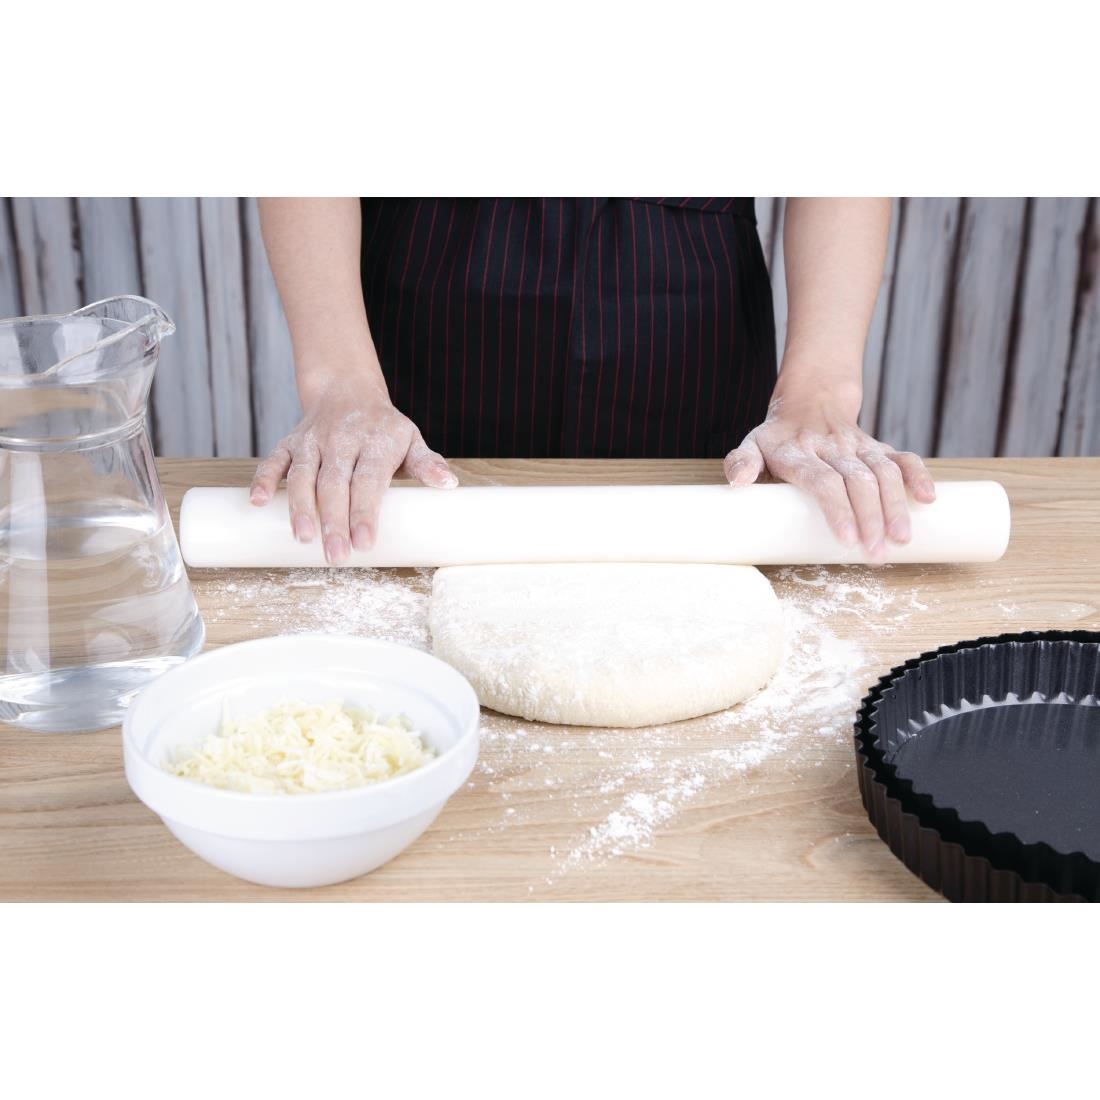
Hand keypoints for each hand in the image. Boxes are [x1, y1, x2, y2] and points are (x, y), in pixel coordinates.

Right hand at [249, 376, 456, 563]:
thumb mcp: (410, 440)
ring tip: (303, 538)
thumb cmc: (384, 429)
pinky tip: (257, 503)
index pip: (369, 481)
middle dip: (333, 521)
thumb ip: (426, 464)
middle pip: (334, 484)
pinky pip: (272, 461)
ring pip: (303, 476)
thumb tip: (448, 484)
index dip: (365, 511)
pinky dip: (264, 480)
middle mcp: (341, 440)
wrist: (347, 391)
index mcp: (375, 442)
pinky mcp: (289, 443)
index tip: (365, 542)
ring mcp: (312, 441)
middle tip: (335, 555)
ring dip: (300, 507)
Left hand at [723, 393, 935, 561]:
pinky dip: (918, 475)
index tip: (847, 538)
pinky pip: (902, 458)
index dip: (837, 508)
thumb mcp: (751, 445)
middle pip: (857, 481)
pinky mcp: (877, 447)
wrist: (809, 402)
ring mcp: (858, 447)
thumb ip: (741, 462)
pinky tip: (928, 499)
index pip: (822, 481)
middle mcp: (831, 448)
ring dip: (895, 506)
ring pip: (883, 472)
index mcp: (798, 453)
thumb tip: (737, 481)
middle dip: (871, 518)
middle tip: (877, 553)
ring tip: (901, 539)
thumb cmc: (776, 439)